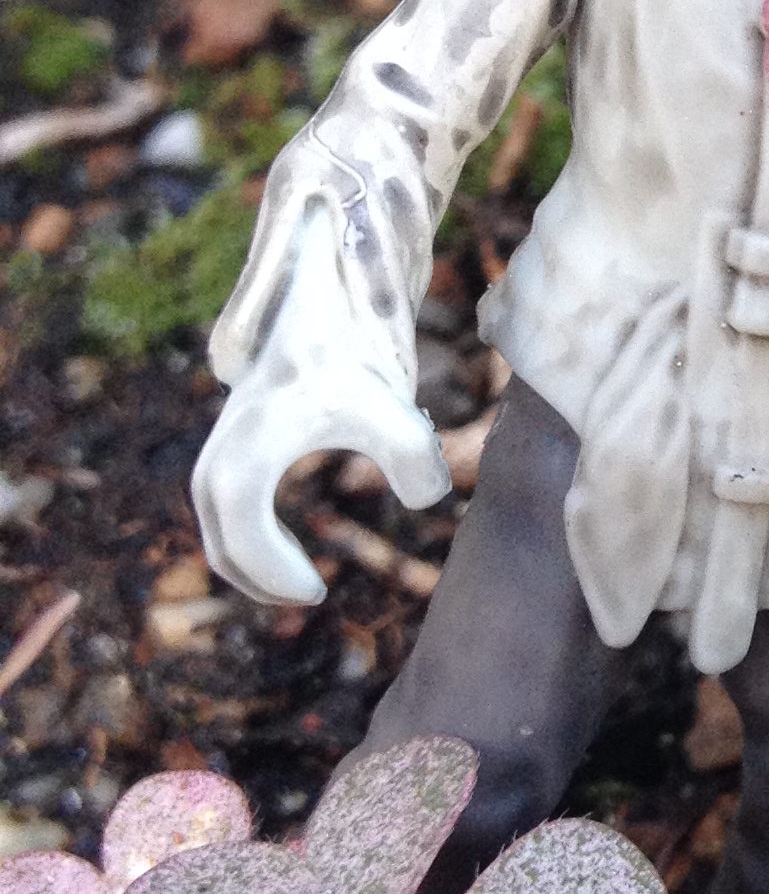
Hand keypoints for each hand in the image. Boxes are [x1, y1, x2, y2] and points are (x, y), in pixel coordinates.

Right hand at [193, 355, 448, 607]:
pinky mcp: (232, 439)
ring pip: (218, 525)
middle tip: (309, 596)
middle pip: (220, 541)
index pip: (243, 538)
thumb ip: (416, 460)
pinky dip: (249, 535)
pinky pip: (227, 505)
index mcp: (247, 452)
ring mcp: (220, 445)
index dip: (275, 574)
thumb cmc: (354, 354)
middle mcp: (220, 453)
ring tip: (298, 581)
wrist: (320, 297)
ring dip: (251, 559)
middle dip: (258, 579)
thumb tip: (424, 500)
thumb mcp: (393, 409)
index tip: (317, 592)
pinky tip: (287, 546)